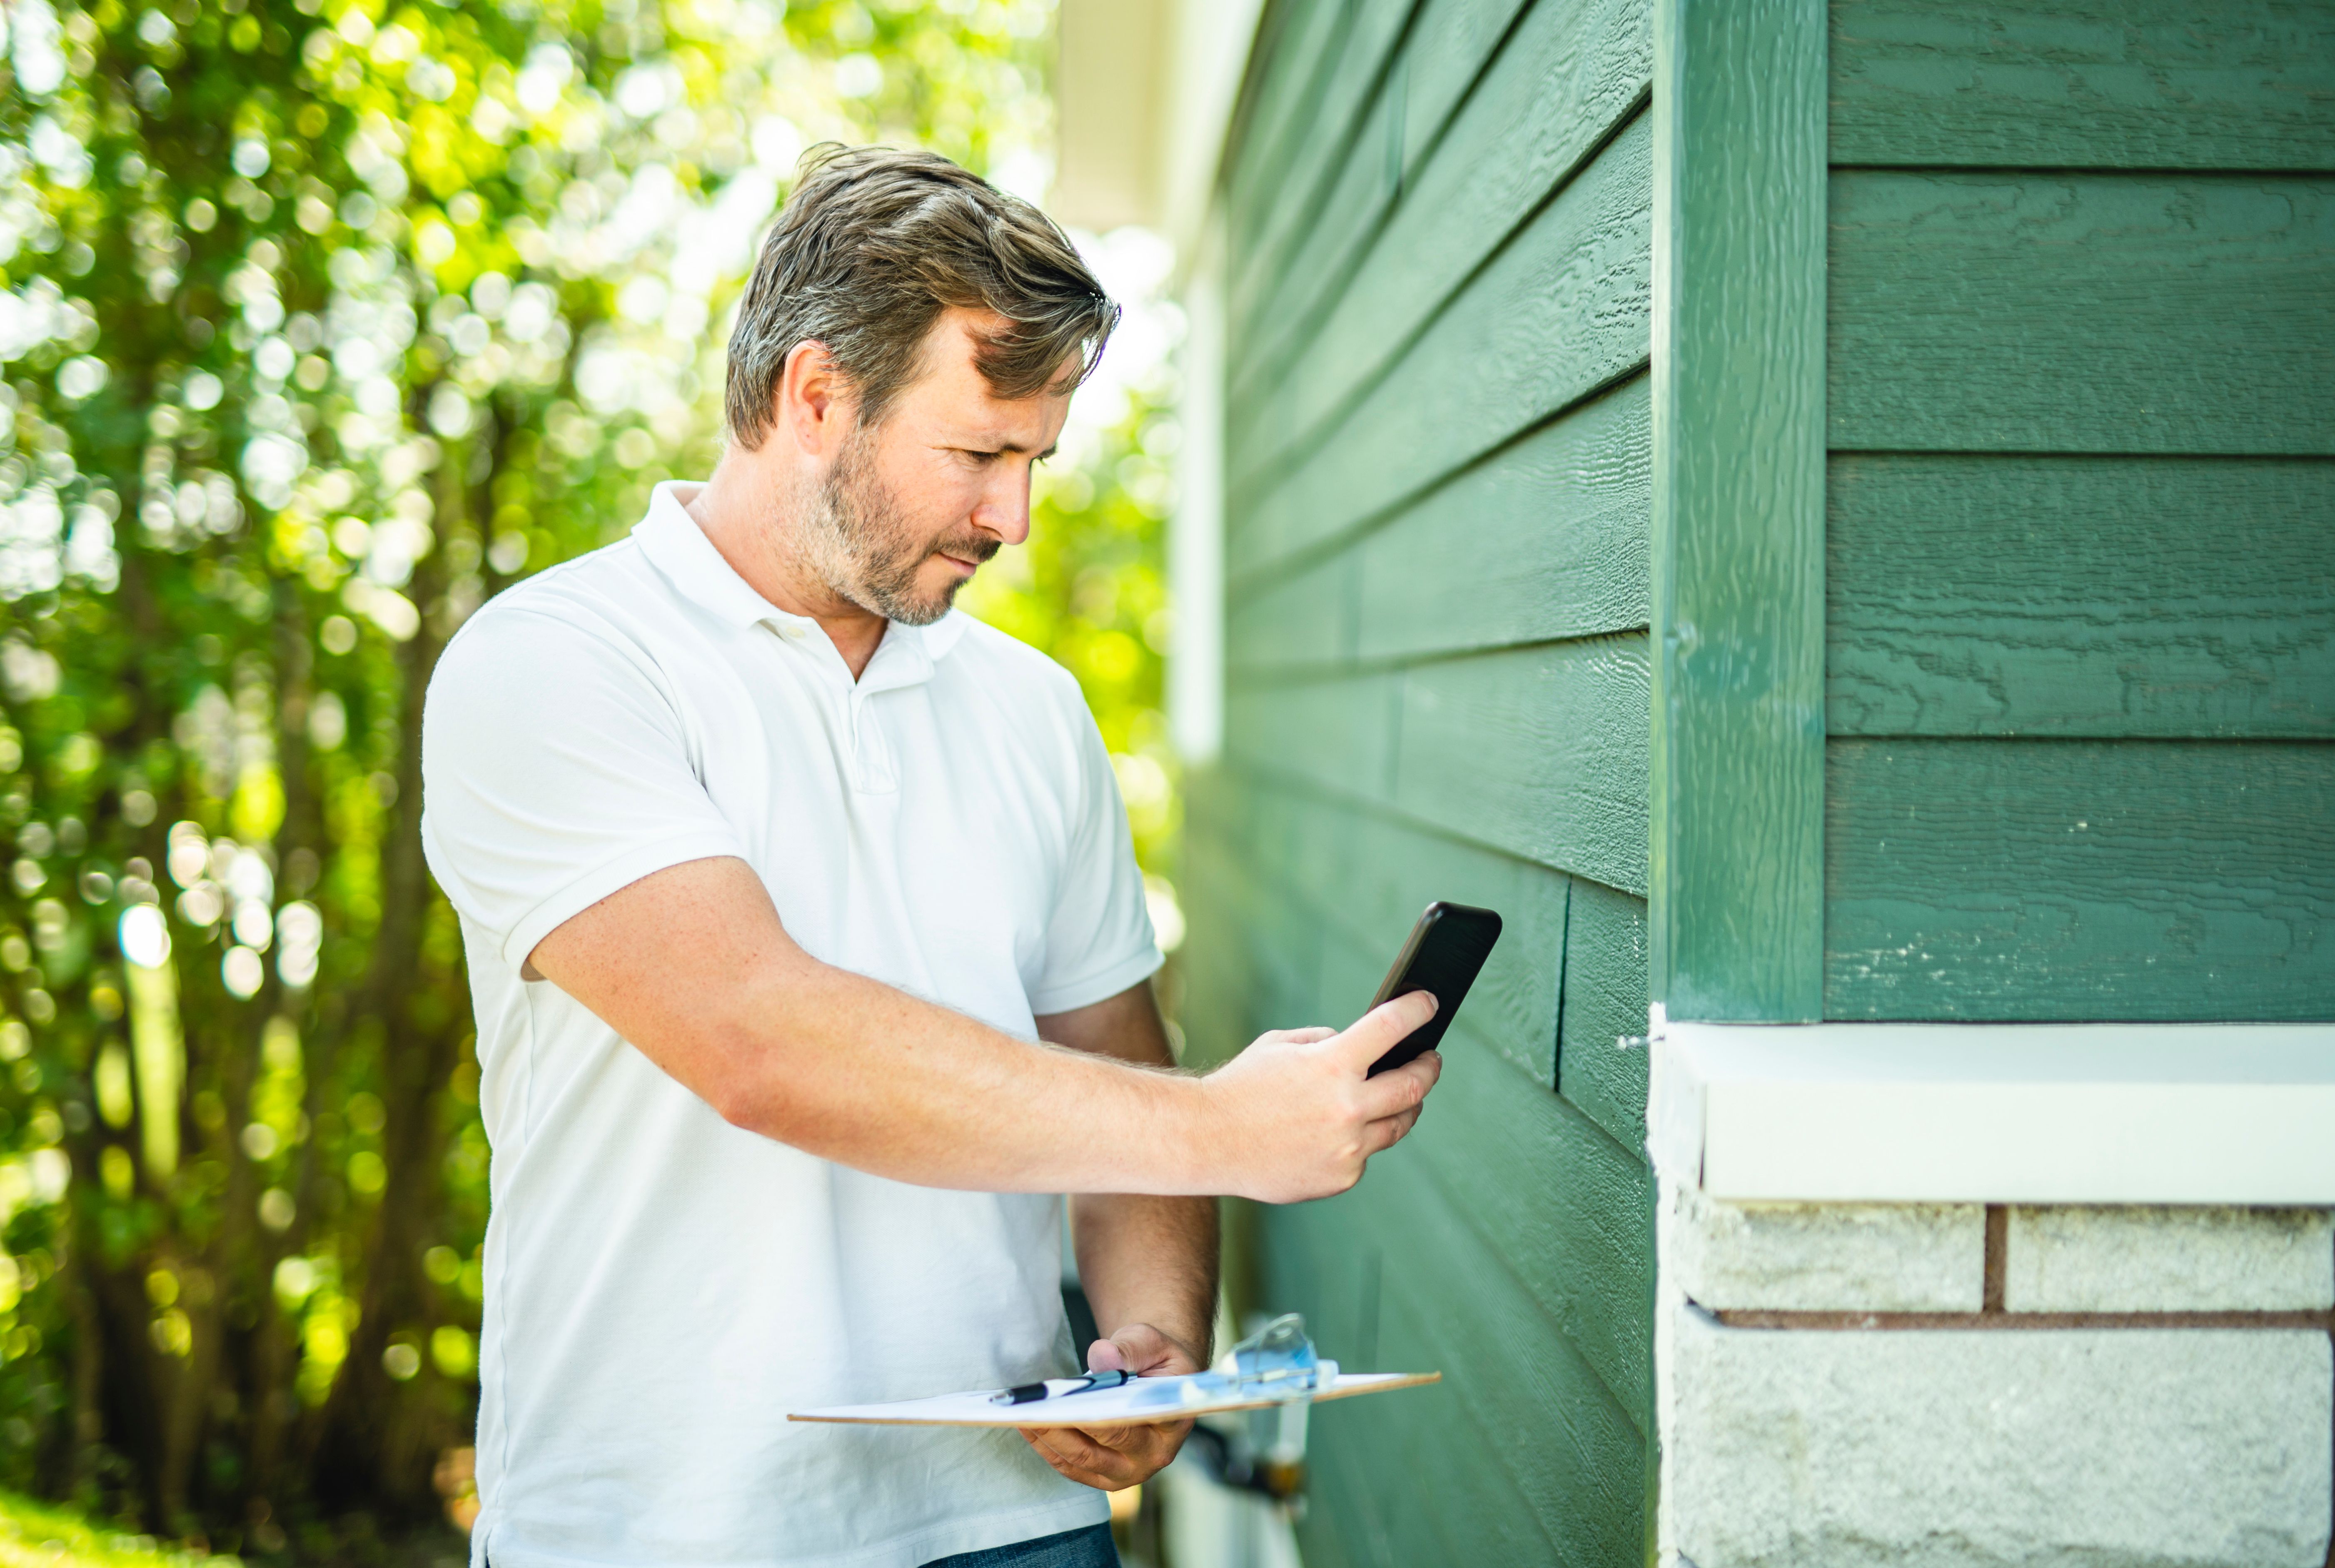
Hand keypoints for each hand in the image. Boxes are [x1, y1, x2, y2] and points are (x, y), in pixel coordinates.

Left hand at [1020, 1323, 1203, 1491]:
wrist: (1158, 1379)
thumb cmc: (1155, 1358)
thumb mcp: (1152, 1342)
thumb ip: (1131, 1348)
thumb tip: (1103, 1358)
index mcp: (1174, 1421)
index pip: (1136, 1420)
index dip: (1102, 1415)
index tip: (1070, 1402)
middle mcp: (1155, 1455)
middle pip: (1103, 1445)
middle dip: (1065, 1425)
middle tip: (1033, 1408)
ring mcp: (1130, 1471)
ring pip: (1082, 1460)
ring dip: (1050, 1438)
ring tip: (1021, 1414)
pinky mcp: (1106, 1477)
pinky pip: (1072, 1467)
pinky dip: (1048, 1448)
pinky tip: (1027, 1425)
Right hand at [1199, 993, 1443, 1203]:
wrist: (1208, 1141)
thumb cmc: (1241, 1087)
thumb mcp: (1280, 1045)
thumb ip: (1325, 1042)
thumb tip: (1360, 1049)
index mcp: (1332, 1064)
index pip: (1392, 1027)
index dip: (1419, 1010)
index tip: (1430, 1005)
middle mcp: (1347, 1106)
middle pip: (1415, 1085)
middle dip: (1430, 1067)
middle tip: (1431, 1059)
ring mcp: (1348, 1146)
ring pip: (1399, 1124)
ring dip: (1407, 1107)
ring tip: (1405, 1097)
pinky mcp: (1342, 1177)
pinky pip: (1366, 1153)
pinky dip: (1360, 1139)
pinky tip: (1344, 1133)